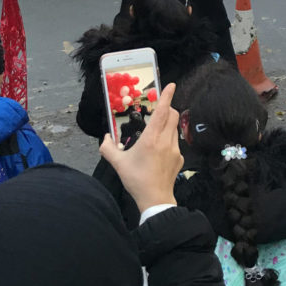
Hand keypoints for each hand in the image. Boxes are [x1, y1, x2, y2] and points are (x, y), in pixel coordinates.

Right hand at [99, 83, 182, 213]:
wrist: (155, 200)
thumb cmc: (136, 180)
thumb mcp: (118, 164)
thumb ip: (108, 148)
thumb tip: (105, 137)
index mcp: (151, 139)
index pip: (162, 111)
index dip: (167, 96)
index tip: (171, 85)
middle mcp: (166, 141)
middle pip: (173, 115)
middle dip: (168, 108)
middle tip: (158, 110)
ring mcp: (175, 150)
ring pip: (174, 128)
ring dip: (168, 124)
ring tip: (156, 133)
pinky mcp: (180, 158)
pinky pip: (176, 142)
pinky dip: (169, 140)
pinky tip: (159, 152)